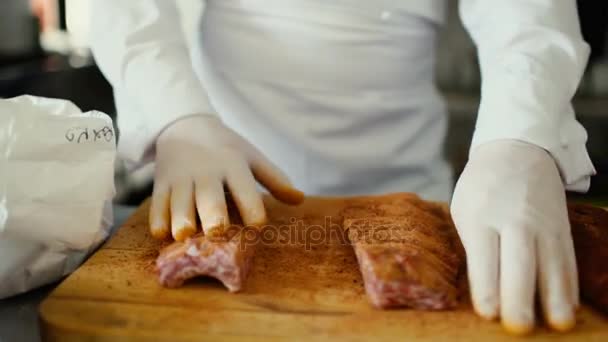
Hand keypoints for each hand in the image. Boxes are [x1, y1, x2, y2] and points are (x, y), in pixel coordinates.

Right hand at [150, 115, 303, 240]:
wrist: (185, 125)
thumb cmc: (225, 148)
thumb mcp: (252, 158)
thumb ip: (275, 180)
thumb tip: (300, 199)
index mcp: (233, 164)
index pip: (244, 187)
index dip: (252, 206)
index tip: (258, 225)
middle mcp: (207, 172)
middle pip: (210, 196)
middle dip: (213, 213)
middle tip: (217, 231)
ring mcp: (182, 178)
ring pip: (180, 201)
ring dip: (181, 218)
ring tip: (183, 235)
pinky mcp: (161, 183)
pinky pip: (158, 202)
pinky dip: (158, 218)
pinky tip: (160, 234)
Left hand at [451, 140, 577, 334]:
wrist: (517, 151)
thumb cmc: (482, 189)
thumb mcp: (464, 211)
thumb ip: (474, 246)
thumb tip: (484, 290)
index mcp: (480, 216)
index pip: (483, 256)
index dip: (487, 287)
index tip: (488, 313)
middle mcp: (513, 220)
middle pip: (519, 261)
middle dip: (520, 296)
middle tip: (519, 328)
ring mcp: (542, 223)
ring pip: (551, 263)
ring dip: (556, 297)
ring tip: (559, 325)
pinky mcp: (562, 227)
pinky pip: (568, 258)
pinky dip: (570, 284)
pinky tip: (570, 305)